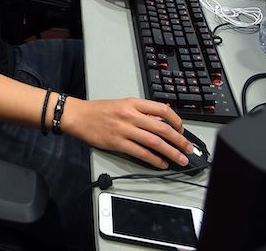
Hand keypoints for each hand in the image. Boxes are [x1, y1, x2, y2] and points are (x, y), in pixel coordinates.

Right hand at [63, 98, 190, 169]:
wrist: (77, 116)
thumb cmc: (98, 111)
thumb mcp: (122, 104)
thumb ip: (140, 112)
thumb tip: (160, 122)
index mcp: (133, 103)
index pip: (162, 110)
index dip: (176, 121)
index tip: (182, 130)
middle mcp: (130, 115)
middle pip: (162, 128)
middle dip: (179, 140)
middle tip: (188, 149)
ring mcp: (124, 129)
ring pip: (154, 142)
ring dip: (170, 152)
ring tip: (180, 159)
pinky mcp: (117, 143)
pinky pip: (141, 153)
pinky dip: (154, 159)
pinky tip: (161, 163)